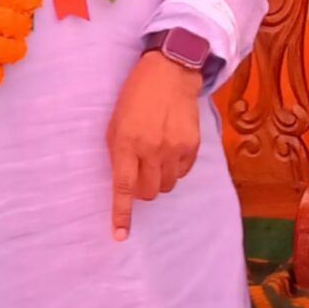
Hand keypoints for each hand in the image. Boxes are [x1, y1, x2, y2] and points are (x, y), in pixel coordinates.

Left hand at [109, 51, 203, 238]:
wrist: (171, 72)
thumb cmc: (136, 95)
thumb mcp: (116, 121)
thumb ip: (119, 151)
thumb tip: (125, 181)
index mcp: (127, 142)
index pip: (124, 187)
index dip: (122, 214)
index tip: (119, 235)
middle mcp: (152, 149)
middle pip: (149, 193)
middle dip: (142, 190)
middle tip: (140, 172)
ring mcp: (175, 148)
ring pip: (166, 186)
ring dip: (159, 179)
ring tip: (157, 157)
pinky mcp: (193, 146)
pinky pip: (183, 173)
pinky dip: (175, 169)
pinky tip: (171, 149)